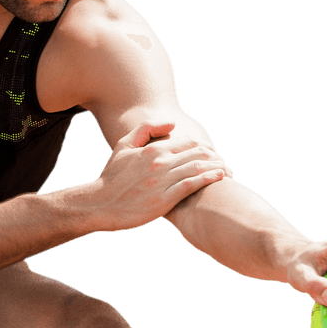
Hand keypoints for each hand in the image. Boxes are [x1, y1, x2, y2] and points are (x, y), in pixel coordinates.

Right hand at [91, 121, 231, 232]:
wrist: (100, 204)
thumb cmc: (112, 176)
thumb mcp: (123, 146)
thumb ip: (146, 129)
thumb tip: (172, 123)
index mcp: (152, 149)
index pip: (187, 142)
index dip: (203, 146)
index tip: (211, 153)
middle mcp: (159, 162)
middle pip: (197, 154)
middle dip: (214, 156)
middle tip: (223, 162)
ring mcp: (162, 181)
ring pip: (198, 168)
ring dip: (216, 167)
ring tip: (227, 170)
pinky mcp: (164, 199)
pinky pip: (192, 185)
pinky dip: (209, 179)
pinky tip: (219, 177)